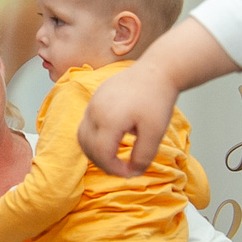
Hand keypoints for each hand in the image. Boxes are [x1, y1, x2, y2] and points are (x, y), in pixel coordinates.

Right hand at [79, 60, 176, 176]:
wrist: (158, 69)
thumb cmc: (158, 99)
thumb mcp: (155, 133)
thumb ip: (143, 156)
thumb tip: (132, 172)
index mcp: (108, 120)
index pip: (102, 155)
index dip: (114, 169)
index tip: (130, 173)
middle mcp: (95, 111)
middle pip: (87, 147)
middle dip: (103, 162)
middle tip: (121, 168)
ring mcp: (93, 102)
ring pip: (83, 135)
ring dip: (95, 150)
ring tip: (114, 156)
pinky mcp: (96, 97)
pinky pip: (88, 122)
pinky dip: (96, 136)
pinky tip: (114, 137)